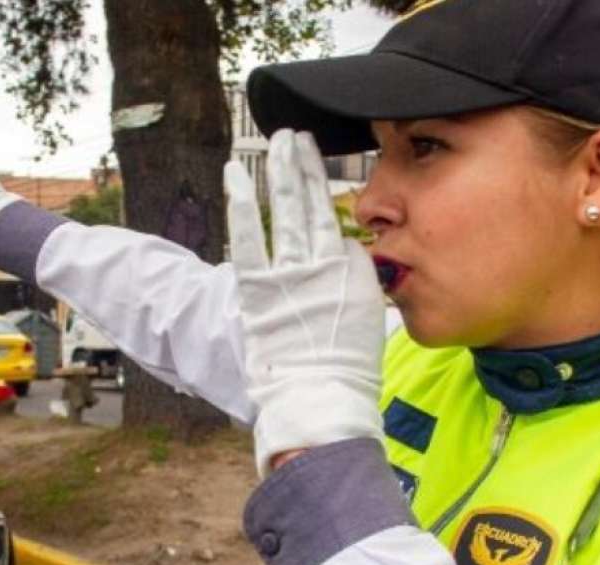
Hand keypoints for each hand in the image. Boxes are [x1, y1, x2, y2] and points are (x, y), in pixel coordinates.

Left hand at [225, 129, 385, 476]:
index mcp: (350, 269)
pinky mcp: (259, 286)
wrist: (324, 394)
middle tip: (294, 136)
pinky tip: (235, 173)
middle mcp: (322, 263)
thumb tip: (350, 255)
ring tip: (275, 142)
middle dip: (301, 164)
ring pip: (284, 209)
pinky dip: (240, 202)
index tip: (314, 159)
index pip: (332, 217)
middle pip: (310, 202)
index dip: (322, 185)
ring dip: (279, 171)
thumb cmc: (347, 368)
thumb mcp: (365, 315)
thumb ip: (357, 279)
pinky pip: (249, 235)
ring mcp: (291, 272)